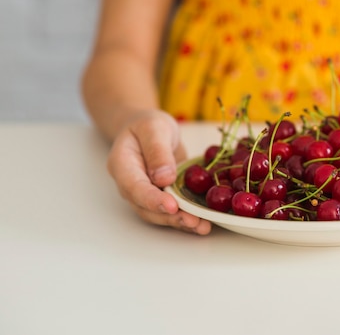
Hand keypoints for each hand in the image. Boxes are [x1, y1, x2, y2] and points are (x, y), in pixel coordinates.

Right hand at [107, 110, 211, 234]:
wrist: (149, 129)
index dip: (152, 199)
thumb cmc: (148, 125)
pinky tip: (204, 224)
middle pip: (146, 207)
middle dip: (170, 217)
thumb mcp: (154, 127)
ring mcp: (145, 194)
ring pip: (158, 214)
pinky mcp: (161, 197)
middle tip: (193, 222)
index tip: (171, 207)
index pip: (134, 187)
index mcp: (122, 165)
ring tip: (202, 227)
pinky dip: (186, 218)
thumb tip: (164, 178)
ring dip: (180, 222)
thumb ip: (157, 151)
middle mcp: (130, 185)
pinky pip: (171, 211)